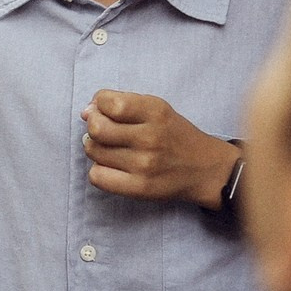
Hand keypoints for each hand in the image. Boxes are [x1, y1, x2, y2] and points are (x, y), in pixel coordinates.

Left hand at [81, 91, 237, 206]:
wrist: (205, 169)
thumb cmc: (174, 134)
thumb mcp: (156, 108)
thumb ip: (122, 103)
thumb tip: (86, 112)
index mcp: (155, 111)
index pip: (109, 102)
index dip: (99, 104)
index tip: (105, 110)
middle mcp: (150, 137)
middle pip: (97, 129)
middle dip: (93, 126)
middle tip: (103, 130)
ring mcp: (144, 165)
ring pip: (94, 152)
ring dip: (96, 148)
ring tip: (110, 148)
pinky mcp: (140, 188)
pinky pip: (98, 177)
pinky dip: (98, 170)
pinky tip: (111, 166)